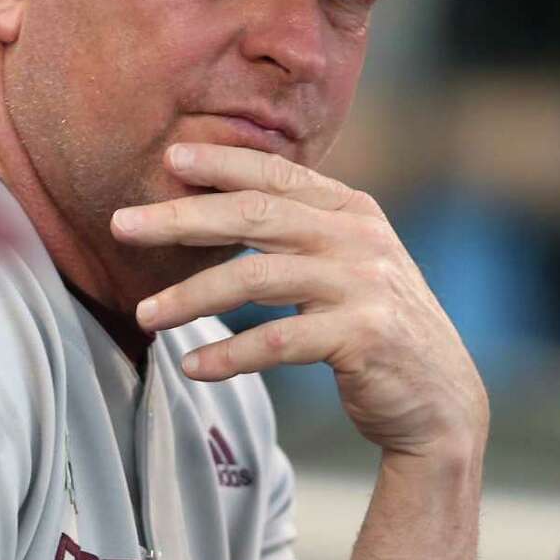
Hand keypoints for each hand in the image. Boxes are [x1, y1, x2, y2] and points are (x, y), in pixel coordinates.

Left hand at [111, 143, 486, 458]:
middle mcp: (360, 237)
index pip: (276, 174)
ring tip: (144, 314)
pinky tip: (192, 365)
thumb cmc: (371, 328)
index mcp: (351, 210)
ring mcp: (364, 285)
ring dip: (191, 296)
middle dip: (181, 218)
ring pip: (256, 278)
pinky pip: (277, 341)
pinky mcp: (364, 336)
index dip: (221, 162)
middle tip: (120, 225)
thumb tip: (212, 206)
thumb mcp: (345, 265)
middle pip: (254, 215)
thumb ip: (297, 232)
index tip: (168, 158)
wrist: (439, 401)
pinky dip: (229, 354)